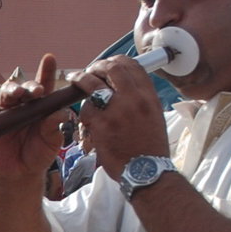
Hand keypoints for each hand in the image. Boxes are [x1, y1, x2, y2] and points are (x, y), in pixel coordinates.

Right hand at [0, 54, 66, 179]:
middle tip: (37, 92)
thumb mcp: (52, 142)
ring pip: (6, 92)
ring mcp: (7, 111)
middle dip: (30, 86)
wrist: (21, 173)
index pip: (45, 84)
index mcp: (42, 106)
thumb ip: (54, 127)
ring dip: (11, 90)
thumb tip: (61, 113)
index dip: (46, 70)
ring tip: (17, 94)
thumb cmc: (39, 154)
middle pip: (25, 87)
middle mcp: (24, 105)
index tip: (49, 58)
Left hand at [74, 56, 169, 179]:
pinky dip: (83, 112)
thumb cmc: (149, 147)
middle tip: (88, 71)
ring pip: (94, 84)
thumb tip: (126, 85)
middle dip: (97, 66)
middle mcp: (135, 99)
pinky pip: (86, 109)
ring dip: (82, 82)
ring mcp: (118, 111)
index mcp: (148, 96)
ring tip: (76, 82)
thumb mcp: (154, 116)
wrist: (147, 171)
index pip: (133, 66)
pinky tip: (85, 120)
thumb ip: (140, 98)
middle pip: (112, 69)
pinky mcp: (102, 125)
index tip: (108, 64)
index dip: (117, 61)